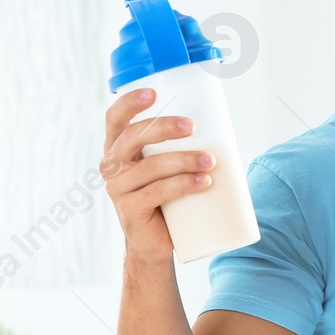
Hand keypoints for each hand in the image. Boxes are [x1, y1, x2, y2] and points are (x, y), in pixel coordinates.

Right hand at [102, 88, 215, 265]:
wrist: (153, 243)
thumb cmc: (165, 198)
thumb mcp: (165, 167)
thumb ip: (178, 147)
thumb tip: (222, 125)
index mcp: (118, 149)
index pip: (115, 119)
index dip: (129, 103)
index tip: (153, 92)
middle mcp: (112, 166)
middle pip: (133, 137)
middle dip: (164, 127)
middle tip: (192, 126)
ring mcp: (118, 189)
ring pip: (151, 167)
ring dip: (184, 160)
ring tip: (211, 161)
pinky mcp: (130, 210)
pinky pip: (156, 193)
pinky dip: (183, 185)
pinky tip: (204, 183)